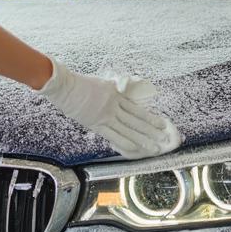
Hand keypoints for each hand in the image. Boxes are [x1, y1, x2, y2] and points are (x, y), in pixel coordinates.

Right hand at [38, 56, 181, 158]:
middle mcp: (114, 106)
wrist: (65, 86)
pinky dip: (125, 142)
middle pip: (137, 121)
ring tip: (155, 147)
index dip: (151, 117)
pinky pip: (114, 135)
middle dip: (152, 131)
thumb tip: (120, 91)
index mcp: (115, 95)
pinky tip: (136, 148)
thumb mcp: (101, 83)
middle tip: (165, 139)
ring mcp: (105, 115)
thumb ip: (112, 89)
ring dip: (143, 139)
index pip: (137, 109)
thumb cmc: (79, 83)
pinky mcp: (96, 124)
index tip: (162, 124)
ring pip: (129, 129)